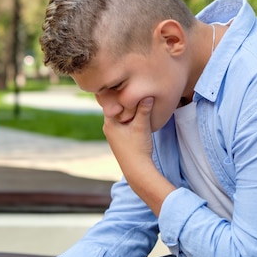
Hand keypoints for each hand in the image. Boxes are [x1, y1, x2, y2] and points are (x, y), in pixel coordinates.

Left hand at [103, 97, 173, 215]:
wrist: (137, 170)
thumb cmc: (138, 149)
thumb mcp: (142, 127)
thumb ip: (144, 110)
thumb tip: (148, 94)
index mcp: (109, 123)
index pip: (110, 102)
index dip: (119, 93)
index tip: (129, 86)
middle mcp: (108, 127)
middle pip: (116, 108)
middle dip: (126, 101)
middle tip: (135, 90)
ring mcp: (113, 134)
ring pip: (120, 116)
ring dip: (129, 110)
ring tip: (139, 101)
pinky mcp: (120, 139)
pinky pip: (123, 123)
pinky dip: (130, 118)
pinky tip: (139, 116)